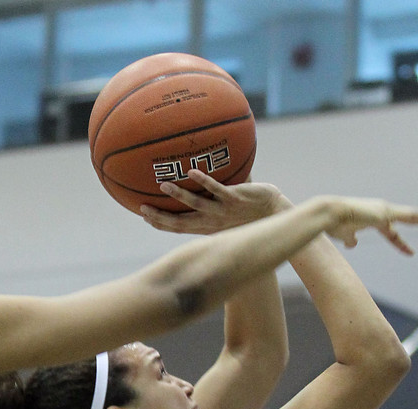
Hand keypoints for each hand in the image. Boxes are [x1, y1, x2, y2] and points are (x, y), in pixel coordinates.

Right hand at [141, 170, 286, 234]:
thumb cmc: (250, 212)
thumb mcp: (226, 209)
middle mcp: (212, 222)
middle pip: (181, 222)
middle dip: (161, 216)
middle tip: (143, 208)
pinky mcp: (234, 199)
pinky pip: (217, 189)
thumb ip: (211, 197)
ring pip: (196, 205)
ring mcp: (222, 211)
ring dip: (179, 196)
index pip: (179, 227)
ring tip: (163, 186)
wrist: (274, 214)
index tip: (144, 216)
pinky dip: (204, 182)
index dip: (161, 224)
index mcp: (207, 227)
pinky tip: (192, 171)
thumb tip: (197, 175)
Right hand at [323, 197, 417, 254]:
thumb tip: (353, 245)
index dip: (401, 244)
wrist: (329, 215)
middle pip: (412, 216)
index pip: (392, 233)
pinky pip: (413, 216)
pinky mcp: (388, 213)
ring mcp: (387, 211)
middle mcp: (384, 212)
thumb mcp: (345, 236)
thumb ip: (351, 239)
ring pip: (416, 215)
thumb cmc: (334, 225)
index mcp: (375, 219)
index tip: (411, 253)